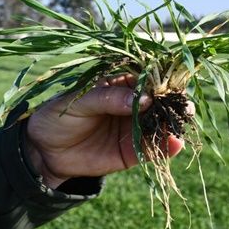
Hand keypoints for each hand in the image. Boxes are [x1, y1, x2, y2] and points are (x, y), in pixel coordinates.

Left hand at [25, 74, 185, 188]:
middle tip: (184, 103)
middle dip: (173, 100)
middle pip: (159, 100)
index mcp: (120, 83)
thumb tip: (142, 99)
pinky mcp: (134, 151)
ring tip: (182, 122)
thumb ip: (109, 98)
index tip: (171, 82)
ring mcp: (135, 127)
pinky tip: (175, 143)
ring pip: (161, 123)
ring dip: (174, 122)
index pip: (145, 77)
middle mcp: (133, 103)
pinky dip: (166, 146)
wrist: (45, 151)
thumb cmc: (59, 115)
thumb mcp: (80, 101)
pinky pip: (154, 147)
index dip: (160, 78)